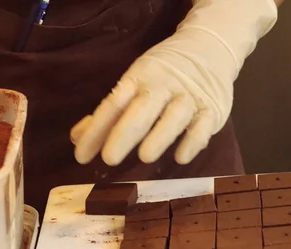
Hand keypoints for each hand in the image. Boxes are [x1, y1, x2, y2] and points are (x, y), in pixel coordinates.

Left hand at [71, 0, 276, 166]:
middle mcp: (164, 86)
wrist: (211, 48)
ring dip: (160, 135)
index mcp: (139, 78)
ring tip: (145, 157)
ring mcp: (190, 97)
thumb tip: (78, 139)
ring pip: (174, 116)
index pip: (114, 103)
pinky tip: (181, 157)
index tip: (82, 156)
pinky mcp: (212, 109)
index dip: (96, 129)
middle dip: (125, 133)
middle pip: (142, 109)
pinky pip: (203, 126)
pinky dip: (193, 141)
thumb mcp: (135, 83)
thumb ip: (109, 114)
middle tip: (110, 158)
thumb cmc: (165, 73)